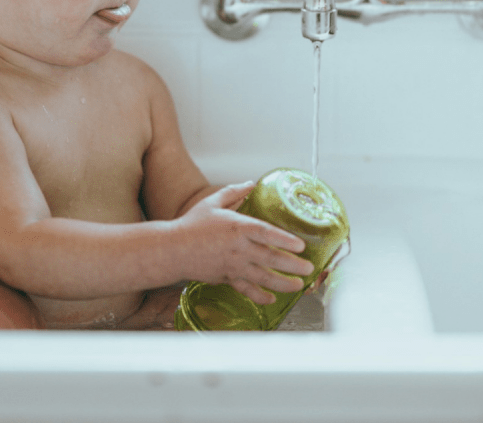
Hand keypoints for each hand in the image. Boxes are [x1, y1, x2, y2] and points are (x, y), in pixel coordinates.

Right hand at [177, 182, 313, 305]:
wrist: (173, 249)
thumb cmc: (191, 224)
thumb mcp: (212, 202)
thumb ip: (234, 193)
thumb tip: (251, 184)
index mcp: (236, 227)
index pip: (266, 233)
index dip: (285, 240)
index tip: (300, 245)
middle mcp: (238, 248)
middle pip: (271, 258)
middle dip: (292, 265)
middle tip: (308, 268)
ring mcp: (233, 266)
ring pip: (263, 277)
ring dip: (283, 283)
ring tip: (298, 285)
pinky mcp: (226, 278)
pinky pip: (247, 290)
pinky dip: (260, 296)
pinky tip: (272, 298)